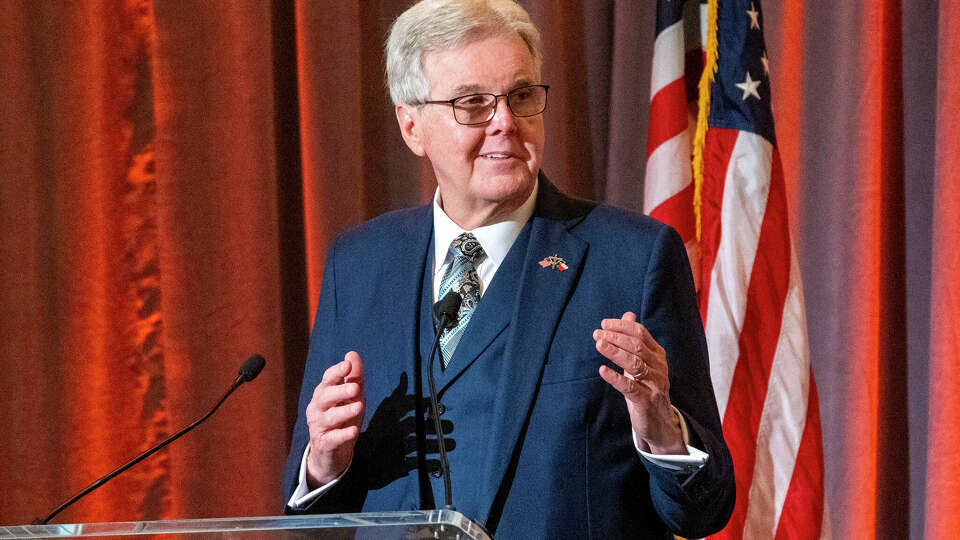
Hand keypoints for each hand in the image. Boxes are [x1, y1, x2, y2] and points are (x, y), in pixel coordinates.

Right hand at [305, 351, 364, 486]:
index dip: (336, 372)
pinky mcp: (324, 444)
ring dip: (344, 412)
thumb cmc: (343, 418)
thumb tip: (351, 354)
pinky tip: (353, 431)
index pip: (327, 380)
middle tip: (355, 388)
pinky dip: (342, 435)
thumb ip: (353, 377)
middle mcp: (317, 408)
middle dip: (340, 391)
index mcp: (323, 394)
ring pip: (329, 418)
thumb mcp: (351, 397)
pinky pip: (332, 438)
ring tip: (359, 407)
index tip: (347, 365)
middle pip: (325, 397)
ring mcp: (318, 426)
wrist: (333, 451)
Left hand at [594, 312, 684, 454]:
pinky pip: (630, 387)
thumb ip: (635, 339)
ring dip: (615, 352)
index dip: (621, 327)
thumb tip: (628, 315)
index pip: (640, 333)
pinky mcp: (646, 401)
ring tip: (599, 345)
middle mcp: (658, 367)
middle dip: (615, 337)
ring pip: (634, 364)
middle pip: (637, 346)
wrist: (659, 423)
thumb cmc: (646, 388)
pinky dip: (616, 378)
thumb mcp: (641, 362)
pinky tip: (602, 371)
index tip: (603, 324)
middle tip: (597, 334)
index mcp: (657, 354)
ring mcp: (654, 384)